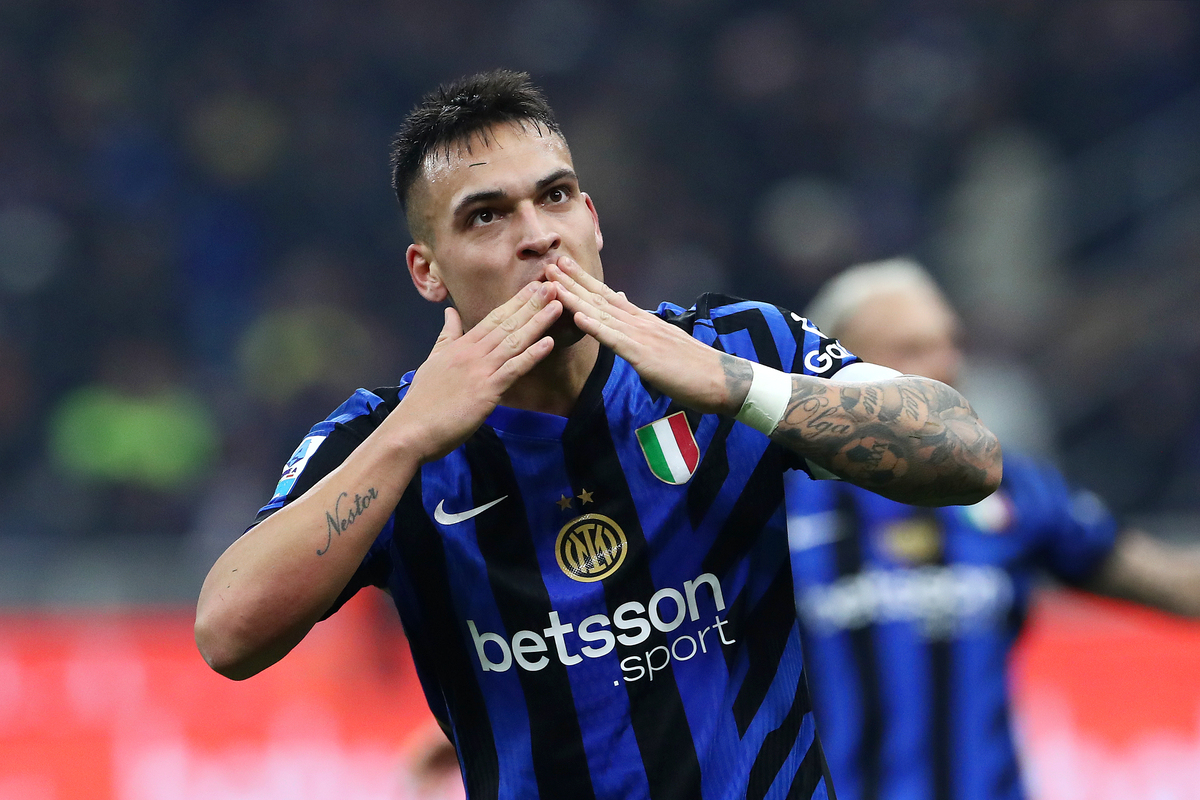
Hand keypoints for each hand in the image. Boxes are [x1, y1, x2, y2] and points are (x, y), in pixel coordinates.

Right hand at [397, 281, 561, 461]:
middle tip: (553, 285)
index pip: (493, 318)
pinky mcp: (486, 391)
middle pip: (507, 324)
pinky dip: (532, 356)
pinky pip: (513, 370)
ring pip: (514, 341)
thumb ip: (447, 336)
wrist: (411, 429)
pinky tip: (549, 343)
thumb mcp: (434, 360)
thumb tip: (451, 313)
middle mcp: (472, 353)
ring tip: (557, 305)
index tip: (533, 287)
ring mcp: (480, 370)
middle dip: (531, 304)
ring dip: (537, 323)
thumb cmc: (422, 400)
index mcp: (461, 345)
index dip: (515, 301)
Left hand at [546, 256, 749, 414]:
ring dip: (575, 297)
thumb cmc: (691, 365)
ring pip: (601, 313)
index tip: (564, 268)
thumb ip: (640, 323)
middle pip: (599, 298)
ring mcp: (640, 336)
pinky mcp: (643, 355)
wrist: (718, 378)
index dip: (583, 281)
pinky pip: (614, 339)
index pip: (607, 296)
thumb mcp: (662, 339)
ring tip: (553, 283)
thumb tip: (623, 302)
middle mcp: (638, 322)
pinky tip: (577, 316)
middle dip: (572, 282)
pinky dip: (595, 326)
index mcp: (641, 320)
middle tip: (550, 264)